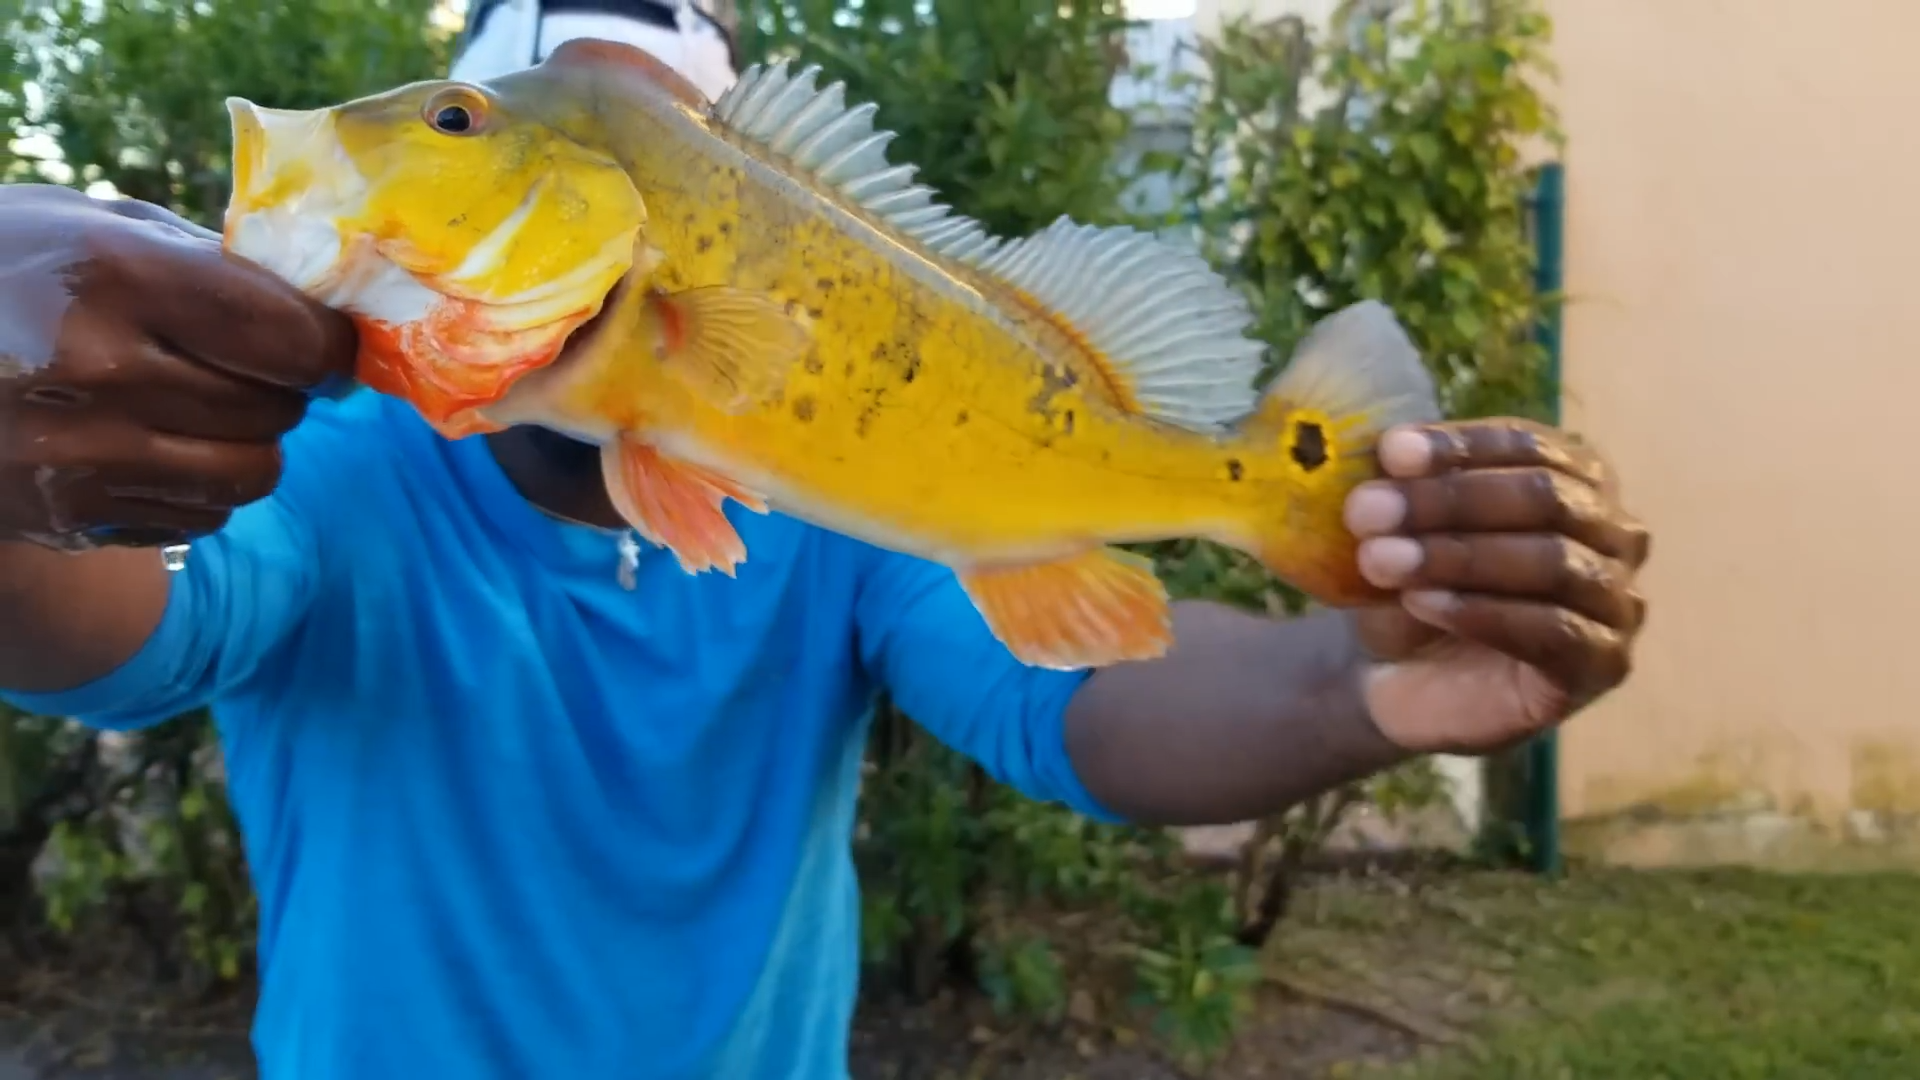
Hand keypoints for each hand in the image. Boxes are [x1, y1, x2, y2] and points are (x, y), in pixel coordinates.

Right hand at [0, 185, 353, 551]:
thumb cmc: (2, 269)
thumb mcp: (88, 224)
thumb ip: (208, 260)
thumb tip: (325, 309)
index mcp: (114, 274)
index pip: (294, 337)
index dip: (327, 343)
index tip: (323, 340)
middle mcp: (99, 369)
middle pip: (281, 407)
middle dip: (280, 386)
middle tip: (239, 364)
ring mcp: (79, 454)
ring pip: (256, 473)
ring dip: (249, 442)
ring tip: (199, 407)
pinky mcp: (67, 517)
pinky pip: (203, 515)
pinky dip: (199, 486)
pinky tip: (146, 445)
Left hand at [1343, 419, 1650, 754]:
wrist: (1405, 679)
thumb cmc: (1416, 587)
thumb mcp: (1402, 529)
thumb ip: (1404, 487)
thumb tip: (1392, 450)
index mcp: (1576, 477)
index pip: (1530, 445)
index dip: (1460, 446)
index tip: (1390, 453)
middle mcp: (1613, 532)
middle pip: (1546, 497)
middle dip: (1450, 500)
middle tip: (1368, 511)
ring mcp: (1617, 600)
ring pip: (1552, 561)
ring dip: (1457, 557)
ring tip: (1382, 560)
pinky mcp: (1604, 663)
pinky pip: (1552, 630)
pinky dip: (1480, 612)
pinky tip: (1421, 603)